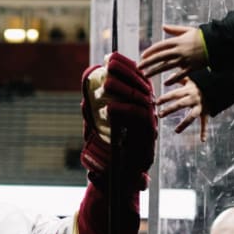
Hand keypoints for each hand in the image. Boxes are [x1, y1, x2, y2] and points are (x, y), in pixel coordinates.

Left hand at [80, 51, 157, 186]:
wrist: (121, 178)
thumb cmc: (111, 151)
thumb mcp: (100, 128)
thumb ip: (95, 113)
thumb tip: (84, 98)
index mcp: (139, 105)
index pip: (136, 79)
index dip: (125, 66)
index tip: (110, 56)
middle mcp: (148, 112)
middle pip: (140, 85)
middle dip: (125, 72)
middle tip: (108, 63)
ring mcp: (150, 124)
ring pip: (140, 100)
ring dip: (122, 90)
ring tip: (105, 84)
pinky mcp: (148, 137)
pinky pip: (138, 118)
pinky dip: (123, 111)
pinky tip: (108, 108)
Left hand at [138, 25, 208, 81]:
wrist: (216, 43)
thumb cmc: (201, 36)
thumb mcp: (187, 30)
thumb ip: (174, 30)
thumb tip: (163, 27)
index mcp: (177, 41)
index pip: (160, 46)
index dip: (150, 51)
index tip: (142, 56)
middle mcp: (179, 50)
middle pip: (160, 57)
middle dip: (148, 62)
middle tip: (138, 67)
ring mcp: (185, 59)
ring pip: (167, 66)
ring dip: (155, 71)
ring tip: (146, 75)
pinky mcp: (191, 67)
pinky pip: (180, 74)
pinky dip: (173, 79)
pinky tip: (165, 83)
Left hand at [157, 78, 208, 141]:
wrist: (218, 86)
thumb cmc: (201, 83)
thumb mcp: (191, 79)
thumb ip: (180, 79)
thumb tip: (168, 79)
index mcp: (189, 90)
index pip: (175, 94)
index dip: (166, 98)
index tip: (156, 102)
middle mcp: (194, 98)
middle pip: (180, 104)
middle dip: (170, 109)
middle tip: (160, 114)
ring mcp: (200, 106)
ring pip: (192, 116)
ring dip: (184, 124)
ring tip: (176, 131)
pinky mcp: (206, 112)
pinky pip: (205, 122)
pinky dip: (204, 131)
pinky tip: (202, 140)